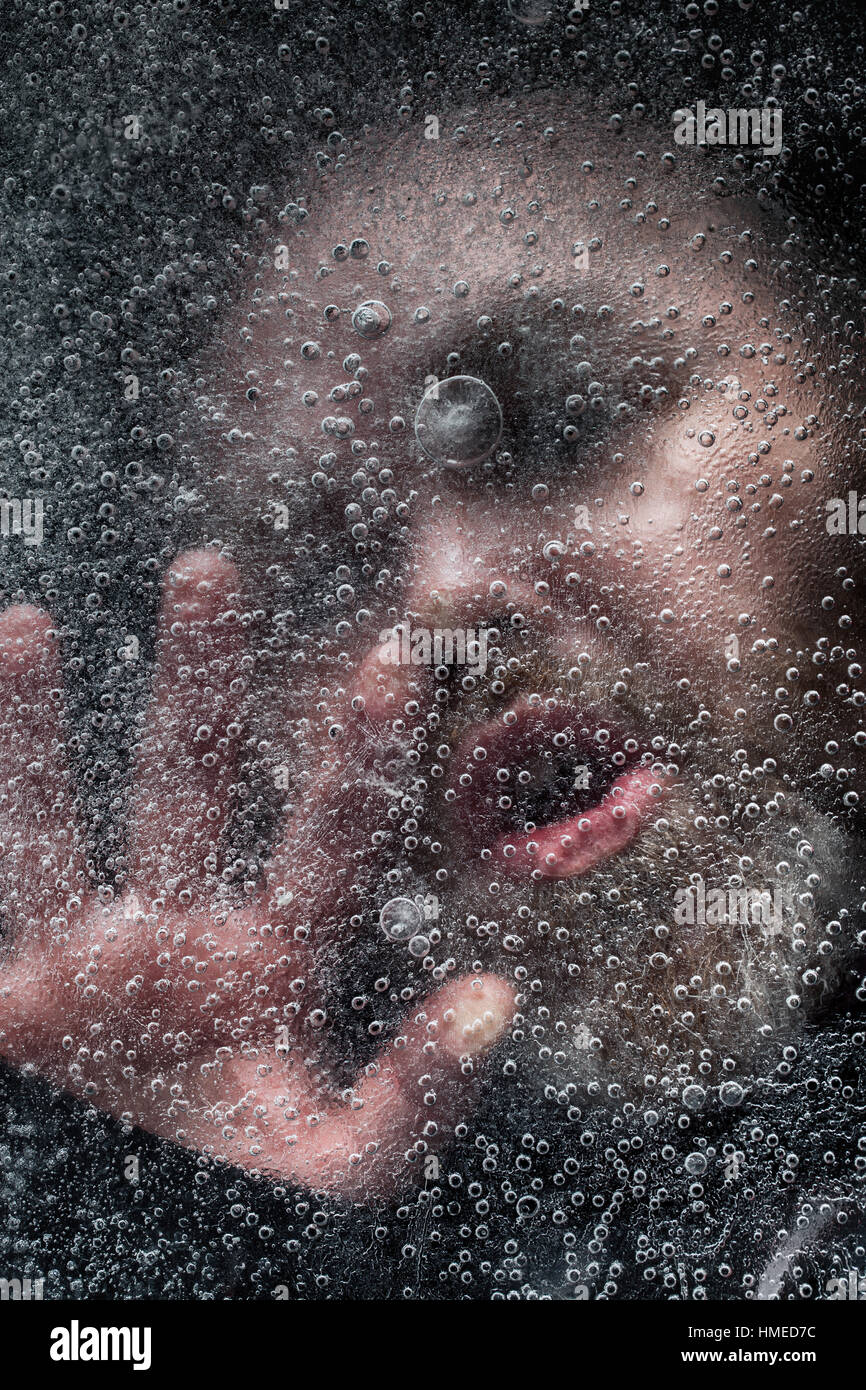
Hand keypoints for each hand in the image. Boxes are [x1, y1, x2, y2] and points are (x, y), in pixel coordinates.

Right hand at [0, 549, 512, 1200]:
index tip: (394, 654)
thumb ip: (418, 1097)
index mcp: (268, 966)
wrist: (116, 1255)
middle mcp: (177, 938)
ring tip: (23, 625)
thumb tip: (501, 996)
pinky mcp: (5, 992)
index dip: (360, 751)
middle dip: (201, 680)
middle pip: (190, 784)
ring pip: (54, 818)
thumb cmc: (239, 1200)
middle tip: (211, 569)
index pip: (326, 836)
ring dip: (34, 727)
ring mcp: (79, 957)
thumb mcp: (338, 1164)